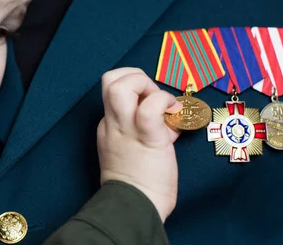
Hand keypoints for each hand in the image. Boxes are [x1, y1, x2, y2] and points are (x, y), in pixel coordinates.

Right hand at [97, 67, 181, 221]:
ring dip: (145, 83)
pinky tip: (173, 112)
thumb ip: (147, 128)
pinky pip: (151, 106)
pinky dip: (164, 101)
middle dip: (134, 76)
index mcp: (109, 125)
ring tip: (161, 102)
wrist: (134, 207)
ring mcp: (126, 128)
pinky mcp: (147, 136)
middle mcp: (113, 122)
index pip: (115, 90)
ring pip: (120, 84)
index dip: (137, 90)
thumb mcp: (134, 149)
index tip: (153, 105)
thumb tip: (169, 115)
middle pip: (110, 78)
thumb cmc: (138, 184)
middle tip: (153, 95)